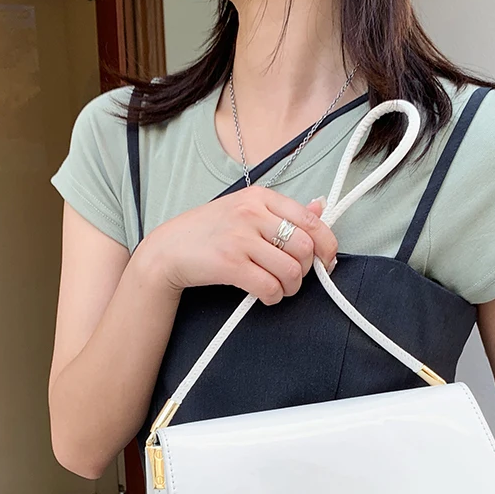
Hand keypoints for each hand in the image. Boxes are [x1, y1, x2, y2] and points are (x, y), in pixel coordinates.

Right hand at [137, 187, 337, 304]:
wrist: (168, 249)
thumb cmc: (208, 232)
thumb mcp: (244, 210)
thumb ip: (282, 212)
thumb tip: (320, 207)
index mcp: (260, 196)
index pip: (310, 220)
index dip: (326, 245)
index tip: (326, 260)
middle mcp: (252, 213)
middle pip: (304, 247)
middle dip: (306, 270)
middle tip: (294, 278)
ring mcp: (240, 238)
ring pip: (290, 270)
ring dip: (291, 287)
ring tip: (279, 288)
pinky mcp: (230, 264)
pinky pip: (269, 287)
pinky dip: (274, 297)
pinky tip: (266, 295)